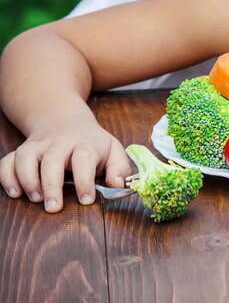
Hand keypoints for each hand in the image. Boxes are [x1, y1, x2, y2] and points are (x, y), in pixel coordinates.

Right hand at [0, 120, 130, 212]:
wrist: (65, 120)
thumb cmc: (92, 143)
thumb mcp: (113, 150)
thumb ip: (119, 168)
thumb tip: (117, 184)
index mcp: (86, 143)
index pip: (85, 158)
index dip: (85, 180)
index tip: (86, 200)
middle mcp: (60, 142)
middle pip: (53, 158)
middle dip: (52, 184)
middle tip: (54, 207)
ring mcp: (38, 145)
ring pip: (26, 157)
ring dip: (28, 179)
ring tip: (36, 198)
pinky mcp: (22, 150)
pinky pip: (7, 161)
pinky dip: (7, 176)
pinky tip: (15, 192)